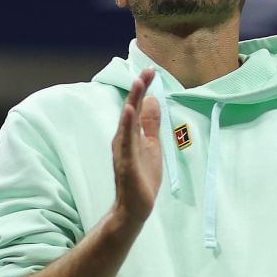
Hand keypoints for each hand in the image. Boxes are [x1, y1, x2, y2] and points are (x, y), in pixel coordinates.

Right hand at [110, 68, 161, 229]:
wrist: (135, 206)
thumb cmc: (142, 176)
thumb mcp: (152, 144)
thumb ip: (150, 123)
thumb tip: (153, 99)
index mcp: (130, 134)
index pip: (137, 106)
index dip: (143, 88)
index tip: (151, 70)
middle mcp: (123, 139)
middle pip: (130, 110)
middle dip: (138, 90)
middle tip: (146, 70)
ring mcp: (123, 151)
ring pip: (127, 123)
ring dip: (132, 102)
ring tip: (138, 84)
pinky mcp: (126, 163)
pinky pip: (127, 142)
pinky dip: (127, 125)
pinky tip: (129, 111)